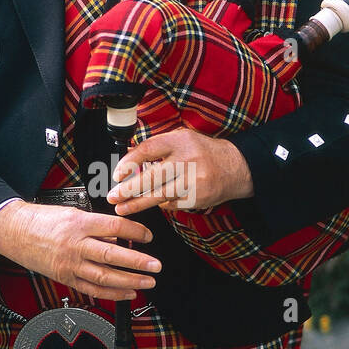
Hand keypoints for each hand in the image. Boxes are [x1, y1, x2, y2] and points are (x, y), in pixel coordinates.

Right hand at [0, 201, 160, 301]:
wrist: (14, 231)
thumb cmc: (42, 220)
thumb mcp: (72, 213)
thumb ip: (97, 225)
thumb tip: (120, 235)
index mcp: (79, 223)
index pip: (115, 227)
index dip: (135, 232)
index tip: (148, 237)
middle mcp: (75, 245)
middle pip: (112, 255)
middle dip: (138, 262)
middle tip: (155, 266)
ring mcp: (69, 264)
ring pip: (104, 276)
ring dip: (130, 281)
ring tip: (148, 282)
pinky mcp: (65, 277)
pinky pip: (92, 289)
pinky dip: (112, 293)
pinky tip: (128, 293)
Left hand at [106, 128, 253, 216]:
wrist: (236, 167)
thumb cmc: (202, 153)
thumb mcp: (182, 140)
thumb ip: (157, 147)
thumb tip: (127, 156)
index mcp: (180, 140)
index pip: (148, 150)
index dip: (129, 162)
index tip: (117, 174)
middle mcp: (188, 159)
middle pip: (152, 177)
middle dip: (129, 189)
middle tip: (113, 196)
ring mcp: (194, 180)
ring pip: (160, 195)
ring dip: (137, 203)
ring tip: (121, 208)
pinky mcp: (198, 197)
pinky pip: (172, 203)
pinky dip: (162, 203)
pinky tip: (156, 202)